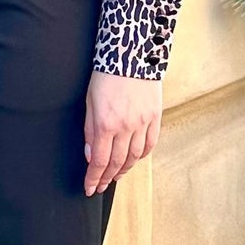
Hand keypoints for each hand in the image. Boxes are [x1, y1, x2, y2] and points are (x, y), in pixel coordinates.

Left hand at [83, 70, 161, 194]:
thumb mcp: (89, 102)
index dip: (94, 178)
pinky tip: (133, 160)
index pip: (99, 161)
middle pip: (116, 163)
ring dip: (123, 170)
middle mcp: (126, 128)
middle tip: (101, 186)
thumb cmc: (105, 76)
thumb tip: (90, 155)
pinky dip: (141, 156)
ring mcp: (142, 124)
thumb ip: (90, 130)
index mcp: (106, 125)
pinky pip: (149, 144)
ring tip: (115, 176)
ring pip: (134, 157)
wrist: (131, 56)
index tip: (90, 188)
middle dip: (107, 178)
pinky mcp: (155, 118)